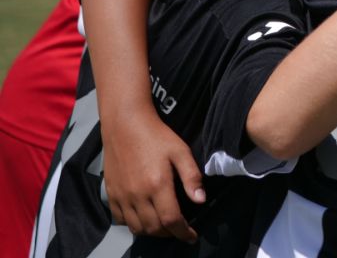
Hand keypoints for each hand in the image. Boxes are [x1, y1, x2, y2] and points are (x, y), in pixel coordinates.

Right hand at [102, 109, 204, 241]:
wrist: (125, 124)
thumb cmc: (157, 136)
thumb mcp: (180, 151)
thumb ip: (192, 177)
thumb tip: (201, 200)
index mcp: (157, 185)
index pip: (171, 220)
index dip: (183, 233)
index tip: (192, 236)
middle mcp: (137, 195)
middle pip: (154, 228)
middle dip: (169, 234)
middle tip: (179, 229)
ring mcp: (121, 196)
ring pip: (136, 227)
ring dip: (152, 232)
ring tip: (164, 226)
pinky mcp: (111, 193)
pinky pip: (121, 219)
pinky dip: (133, 224)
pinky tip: (144, 217)